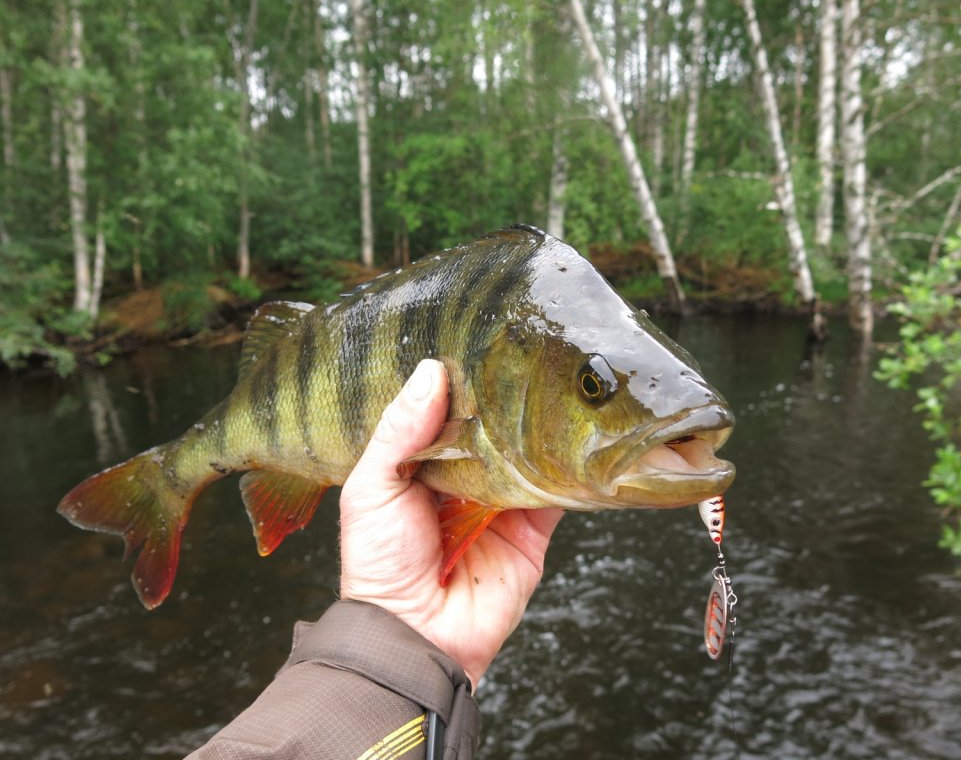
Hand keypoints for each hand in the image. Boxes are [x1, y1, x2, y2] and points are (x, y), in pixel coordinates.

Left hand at [338, 359, 562, 688]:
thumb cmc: (379, 564)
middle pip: (493, 430)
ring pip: (528, 453)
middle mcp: (465, 480)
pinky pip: (557, 492)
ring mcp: (502, 503)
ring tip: (553, 385)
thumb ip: (400, 430)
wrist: (415, 636)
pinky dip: (566, 469)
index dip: (459, 383)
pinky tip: (573, 438)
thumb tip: (433, 371)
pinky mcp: (533, 530)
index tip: (477, 339)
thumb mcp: (373, 487)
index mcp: (423, 466)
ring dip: (539, 428)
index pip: (447, 413)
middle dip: (505, 400)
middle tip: (525, 352)